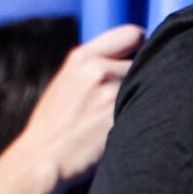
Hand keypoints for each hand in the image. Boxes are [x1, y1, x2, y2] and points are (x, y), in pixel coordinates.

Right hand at [13, 25, 143, 189]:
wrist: (42, 160)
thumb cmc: (53, 127)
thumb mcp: (66, 83)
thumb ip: (93, 66)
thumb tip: (127, 60)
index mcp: (82, 57)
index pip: (132, 34)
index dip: (142, 47)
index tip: (140, 62)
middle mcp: (98, 69)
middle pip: (147, 59)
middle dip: (145, 74)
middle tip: (134, 94)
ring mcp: (111, 93)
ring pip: (150, 86)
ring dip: (145, 99)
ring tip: (128, 116)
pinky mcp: (121, 118)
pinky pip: (149, 109)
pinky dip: (145, 118)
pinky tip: (130, 129)